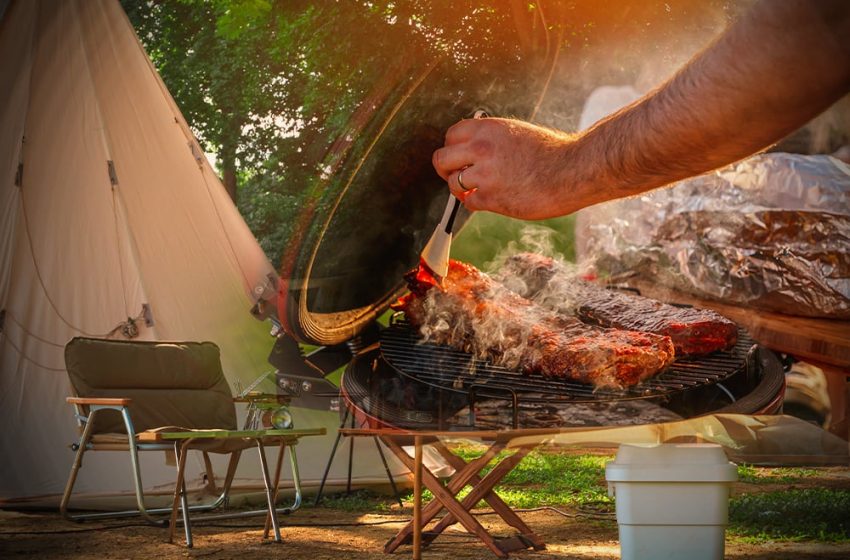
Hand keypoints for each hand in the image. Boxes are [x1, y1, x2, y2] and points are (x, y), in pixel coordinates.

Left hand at [432, 117, 581, 219]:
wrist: (574, 170)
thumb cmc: (554, 153)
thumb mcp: (518, 133)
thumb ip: (492, 140)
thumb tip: (474, 151)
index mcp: (488, 129)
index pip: (451, 135)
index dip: (452, 148)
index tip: (458, 156)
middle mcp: (481, 149)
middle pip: (441, 159)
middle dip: (446, 169)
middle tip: (455, 175)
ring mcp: (485, 174)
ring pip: (453, 183)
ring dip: (462, 189)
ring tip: (477, 190)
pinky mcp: (492, 198)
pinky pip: (470, 203)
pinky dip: (477, 203)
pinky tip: (491, 200)